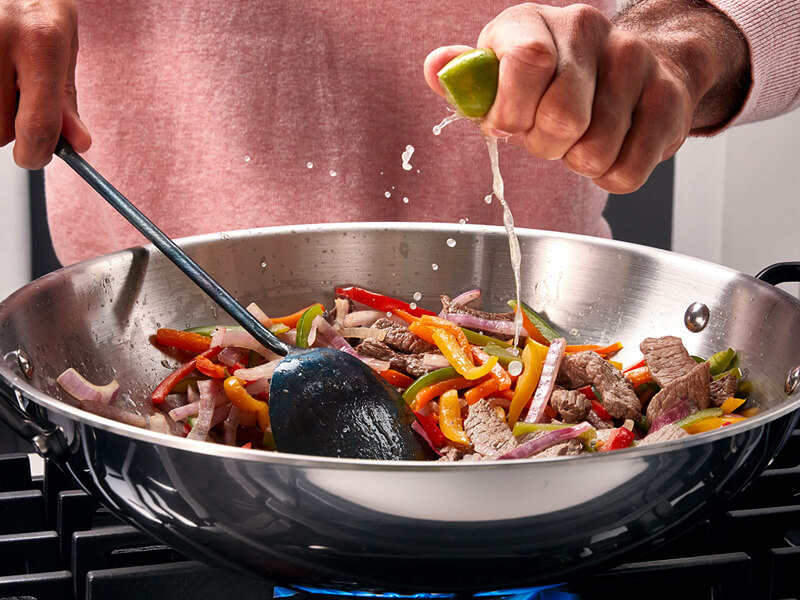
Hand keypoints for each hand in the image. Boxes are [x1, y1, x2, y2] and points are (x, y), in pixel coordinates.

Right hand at [0, 0, 90, 168]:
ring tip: (4, 76)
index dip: (37, 154)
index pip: (36, 125)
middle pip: (0, 130)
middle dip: (12, 125)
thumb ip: (66, 95)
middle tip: (18, 96)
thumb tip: (77, 143)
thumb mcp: (63, 39)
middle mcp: (0, 38)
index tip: (36, 157)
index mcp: (40, 40)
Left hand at [424, 0, 748, 193]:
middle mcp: (588, 30)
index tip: (508, 125)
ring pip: (595, 151)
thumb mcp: (500, 76)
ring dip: (578, 162)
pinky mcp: (669, 98)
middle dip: (545, 146)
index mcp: (535, 23)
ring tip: (579, 139)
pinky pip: (627, 171)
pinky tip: (608, 151)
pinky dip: (610, 175)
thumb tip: (437, 68)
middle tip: (546, 137)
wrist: (628, 66)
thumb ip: (469, 81)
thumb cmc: (552, 80)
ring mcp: (635, 60)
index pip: (529, 62)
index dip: (513, 112)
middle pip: (562, 118)